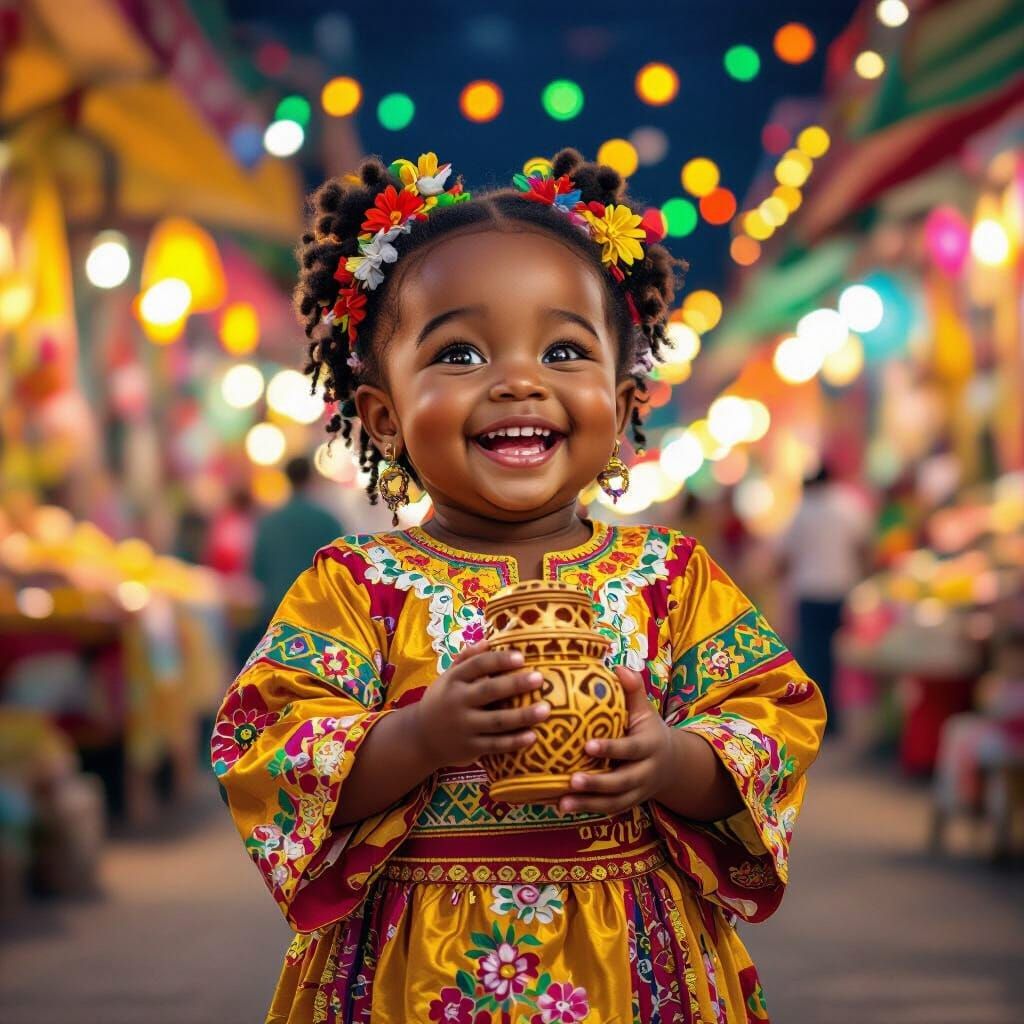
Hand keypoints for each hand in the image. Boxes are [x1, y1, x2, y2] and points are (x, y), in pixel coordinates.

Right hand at [413, 641, 549, 768]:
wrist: (421, 737)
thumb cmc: (443, 700)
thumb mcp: (448, 677)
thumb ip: (466, 658)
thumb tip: (489, 639)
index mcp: (454, 680)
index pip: (477, 665)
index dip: (499, 660)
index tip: (521, 657)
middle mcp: (457, 702)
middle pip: (489, 691)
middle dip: (515, 684)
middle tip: (539, 678)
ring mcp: (463, 726)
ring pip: (496, 721)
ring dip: (522, 716)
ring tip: (546, 709)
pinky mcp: (469, 748)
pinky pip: (495, 745)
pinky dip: (514, 742)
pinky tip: (533, 736)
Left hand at [558, 666, 673, 815]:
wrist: (672, 764)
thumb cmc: (648, 729)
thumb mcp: (645, 709)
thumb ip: (633, 690)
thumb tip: (618, 667)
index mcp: (650, 746)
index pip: (631, 749)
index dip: (611, 749)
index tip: (587, 745)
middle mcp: (646, 772)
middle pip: (623, 782)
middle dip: (597, 783)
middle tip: (571, 779)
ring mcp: (637, 792)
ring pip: (614, 802)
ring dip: (588, 803)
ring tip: (562, 802)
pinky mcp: (627, 804)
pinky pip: (607, 810)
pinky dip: (586, 810)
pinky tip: (562, 806)